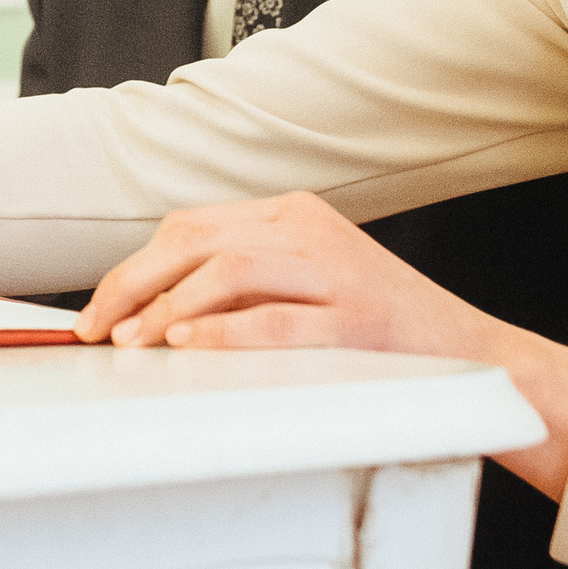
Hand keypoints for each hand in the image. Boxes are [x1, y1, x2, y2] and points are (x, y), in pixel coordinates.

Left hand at [76, 189, 567, 498]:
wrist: (471, 354)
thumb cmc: (378, 325)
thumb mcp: (305, 281)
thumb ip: (242, 279)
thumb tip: (154, 306)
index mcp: (293, 213)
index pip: (192, 225)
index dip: (136, 264)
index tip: (100, 304)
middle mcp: (309, 230)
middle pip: (197, 240)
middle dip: (133, 284)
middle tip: (97, 324)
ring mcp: (335, 272)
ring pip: (228, 273)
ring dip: (168, 310)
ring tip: (133, 340)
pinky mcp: (356, 320)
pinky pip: (276, 320)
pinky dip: (224, 332)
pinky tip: (187, 345)